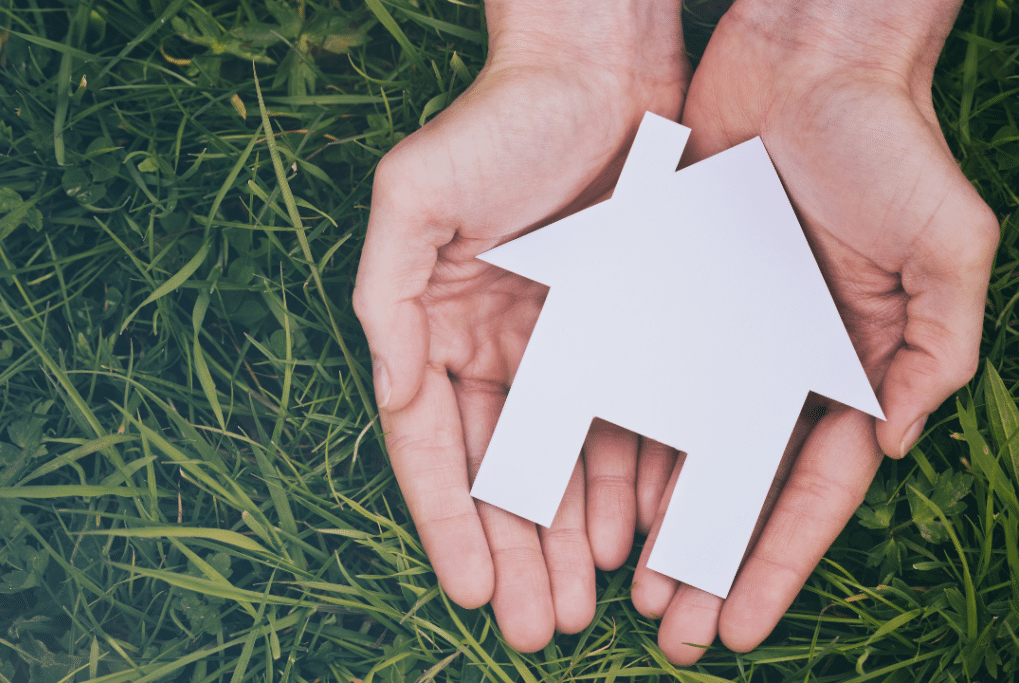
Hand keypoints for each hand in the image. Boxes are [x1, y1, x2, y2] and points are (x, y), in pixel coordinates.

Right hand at [353, 0, 687, 651]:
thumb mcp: (413, 200)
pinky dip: (624, 481)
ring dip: (568, 536)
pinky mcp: (621, 333)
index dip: (449, 521)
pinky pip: (622, 421)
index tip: (472, 590)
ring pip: (563, 462)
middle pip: (501, 473)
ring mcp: (561, 345)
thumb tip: (391, 395)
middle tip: (536, 628)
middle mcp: (494, 347)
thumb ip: (388, 300)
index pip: (435, 445)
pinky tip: (631, 537)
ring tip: (583, 604)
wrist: (598, 70)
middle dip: (516, 553)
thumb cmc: (496, 125)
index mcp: (437, 327)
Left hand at [630, 0, 998, 663]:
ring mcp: (723, 338)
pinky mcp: (670, 299)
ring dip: (660, 522)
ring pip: (683, 450)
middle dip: (711, 564)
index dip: (776, 561)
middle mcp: (781, 364)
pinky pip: (640, 383)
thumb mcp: (943, 245)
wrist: (806, 63)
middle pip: (740, 489)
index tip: (741, 624)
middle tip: (674, 630)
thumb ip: (934, 346)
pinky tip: (598, 496)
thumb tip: (889, 440)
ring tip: (630, 586)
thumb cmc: (886, 146)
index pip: (810, 489)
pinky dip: (623, 443)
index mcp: (848, 366)